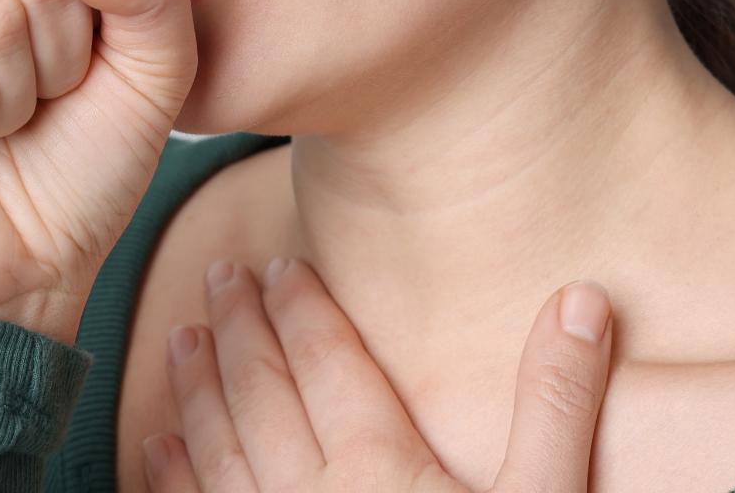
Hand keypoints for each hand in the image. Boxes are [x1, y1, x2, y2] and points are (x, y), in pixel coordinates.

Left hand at [145, 259, 612, 491]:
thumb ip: (556, 403)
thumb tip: (579, 297)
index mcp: (383, 469)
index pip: (329, 363)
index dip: (303, 308)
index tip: (279, 264)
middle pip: (262, 392)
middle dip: (239, 327)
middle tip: (219, 275)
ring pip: (216, 448)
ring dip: (195, 388)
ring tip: (180, 337)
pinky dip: (171, 478)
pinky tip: (155, 447)